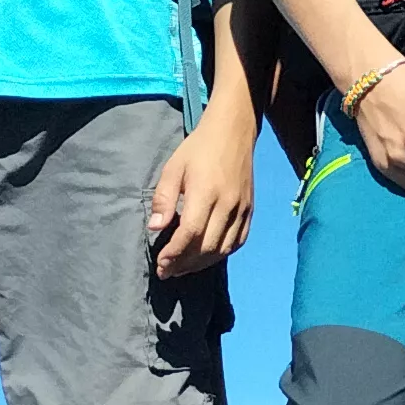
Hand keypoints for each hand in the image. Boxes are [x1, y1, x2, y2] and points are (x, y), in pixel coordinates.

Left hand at [147, 116, 254, 275]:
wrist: (233, 132)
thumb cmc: (198, 149)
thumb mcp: (173, 168)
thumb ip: (163, 199)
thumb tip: (155, 228)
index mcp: (206, 192)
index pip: (190, 233)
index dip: (174, 253)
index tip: (160, 264)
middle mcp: (228, 204)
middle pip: (207, 246)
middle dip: (184, 264)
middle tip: (167, 271)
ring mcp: (242, 208)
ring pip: (223, 248)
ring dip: (201, 263)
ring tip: (183, 268)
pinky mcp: (250, 210)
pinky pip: (238, 241)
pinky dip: (221, 254)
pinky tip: (206, 257)